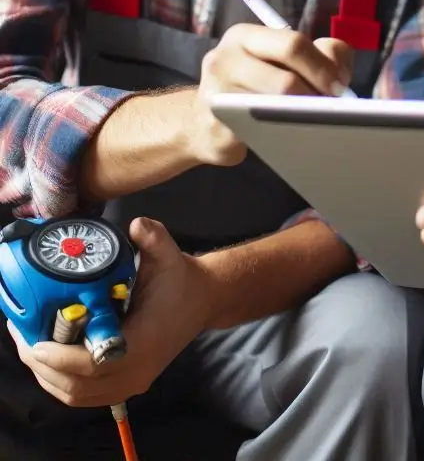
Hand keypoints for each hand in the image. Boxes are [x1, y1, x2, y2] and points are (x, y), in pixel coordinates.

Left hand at [8, 218, 213, 407]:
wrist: (205, 299)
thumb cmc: (182, 280)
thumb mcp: (168, 255)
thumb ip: (153, 238)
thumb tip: (136, 225)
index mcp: (143, 344)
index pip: (89, 365)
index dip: (57, 357)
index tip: (33, 339)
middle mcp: (135, 372)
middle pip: (74, 386)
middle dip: (41, 365)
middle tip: (21, 337)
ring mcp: (131, 382)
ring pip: (75, 394)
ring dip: (47, 375)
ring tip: (29, 346)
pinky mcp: (127, 384)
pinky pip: (84, 395)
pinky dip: (60, 382)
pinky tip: (49, 360)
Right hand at [192, 26, 352, 165]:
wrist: (204, 122)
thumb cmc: (257, 84)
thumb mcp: (285, 58)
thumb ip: (323, 53)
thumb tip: (340, 75)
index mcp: (245, 36)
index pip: (292, 43)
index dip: (323, 66)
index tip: (340, 85)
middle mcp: (224, 59)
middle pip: (286, 80)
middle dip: (316, 96)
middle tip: (332, 108)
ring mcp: (215, 95)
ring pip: (274, 109)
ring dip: (303, 117)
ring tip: (317, 120)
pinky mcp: (215, 128)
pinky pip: (259, 132)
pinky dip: (284, 134)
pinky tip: (293, 135)